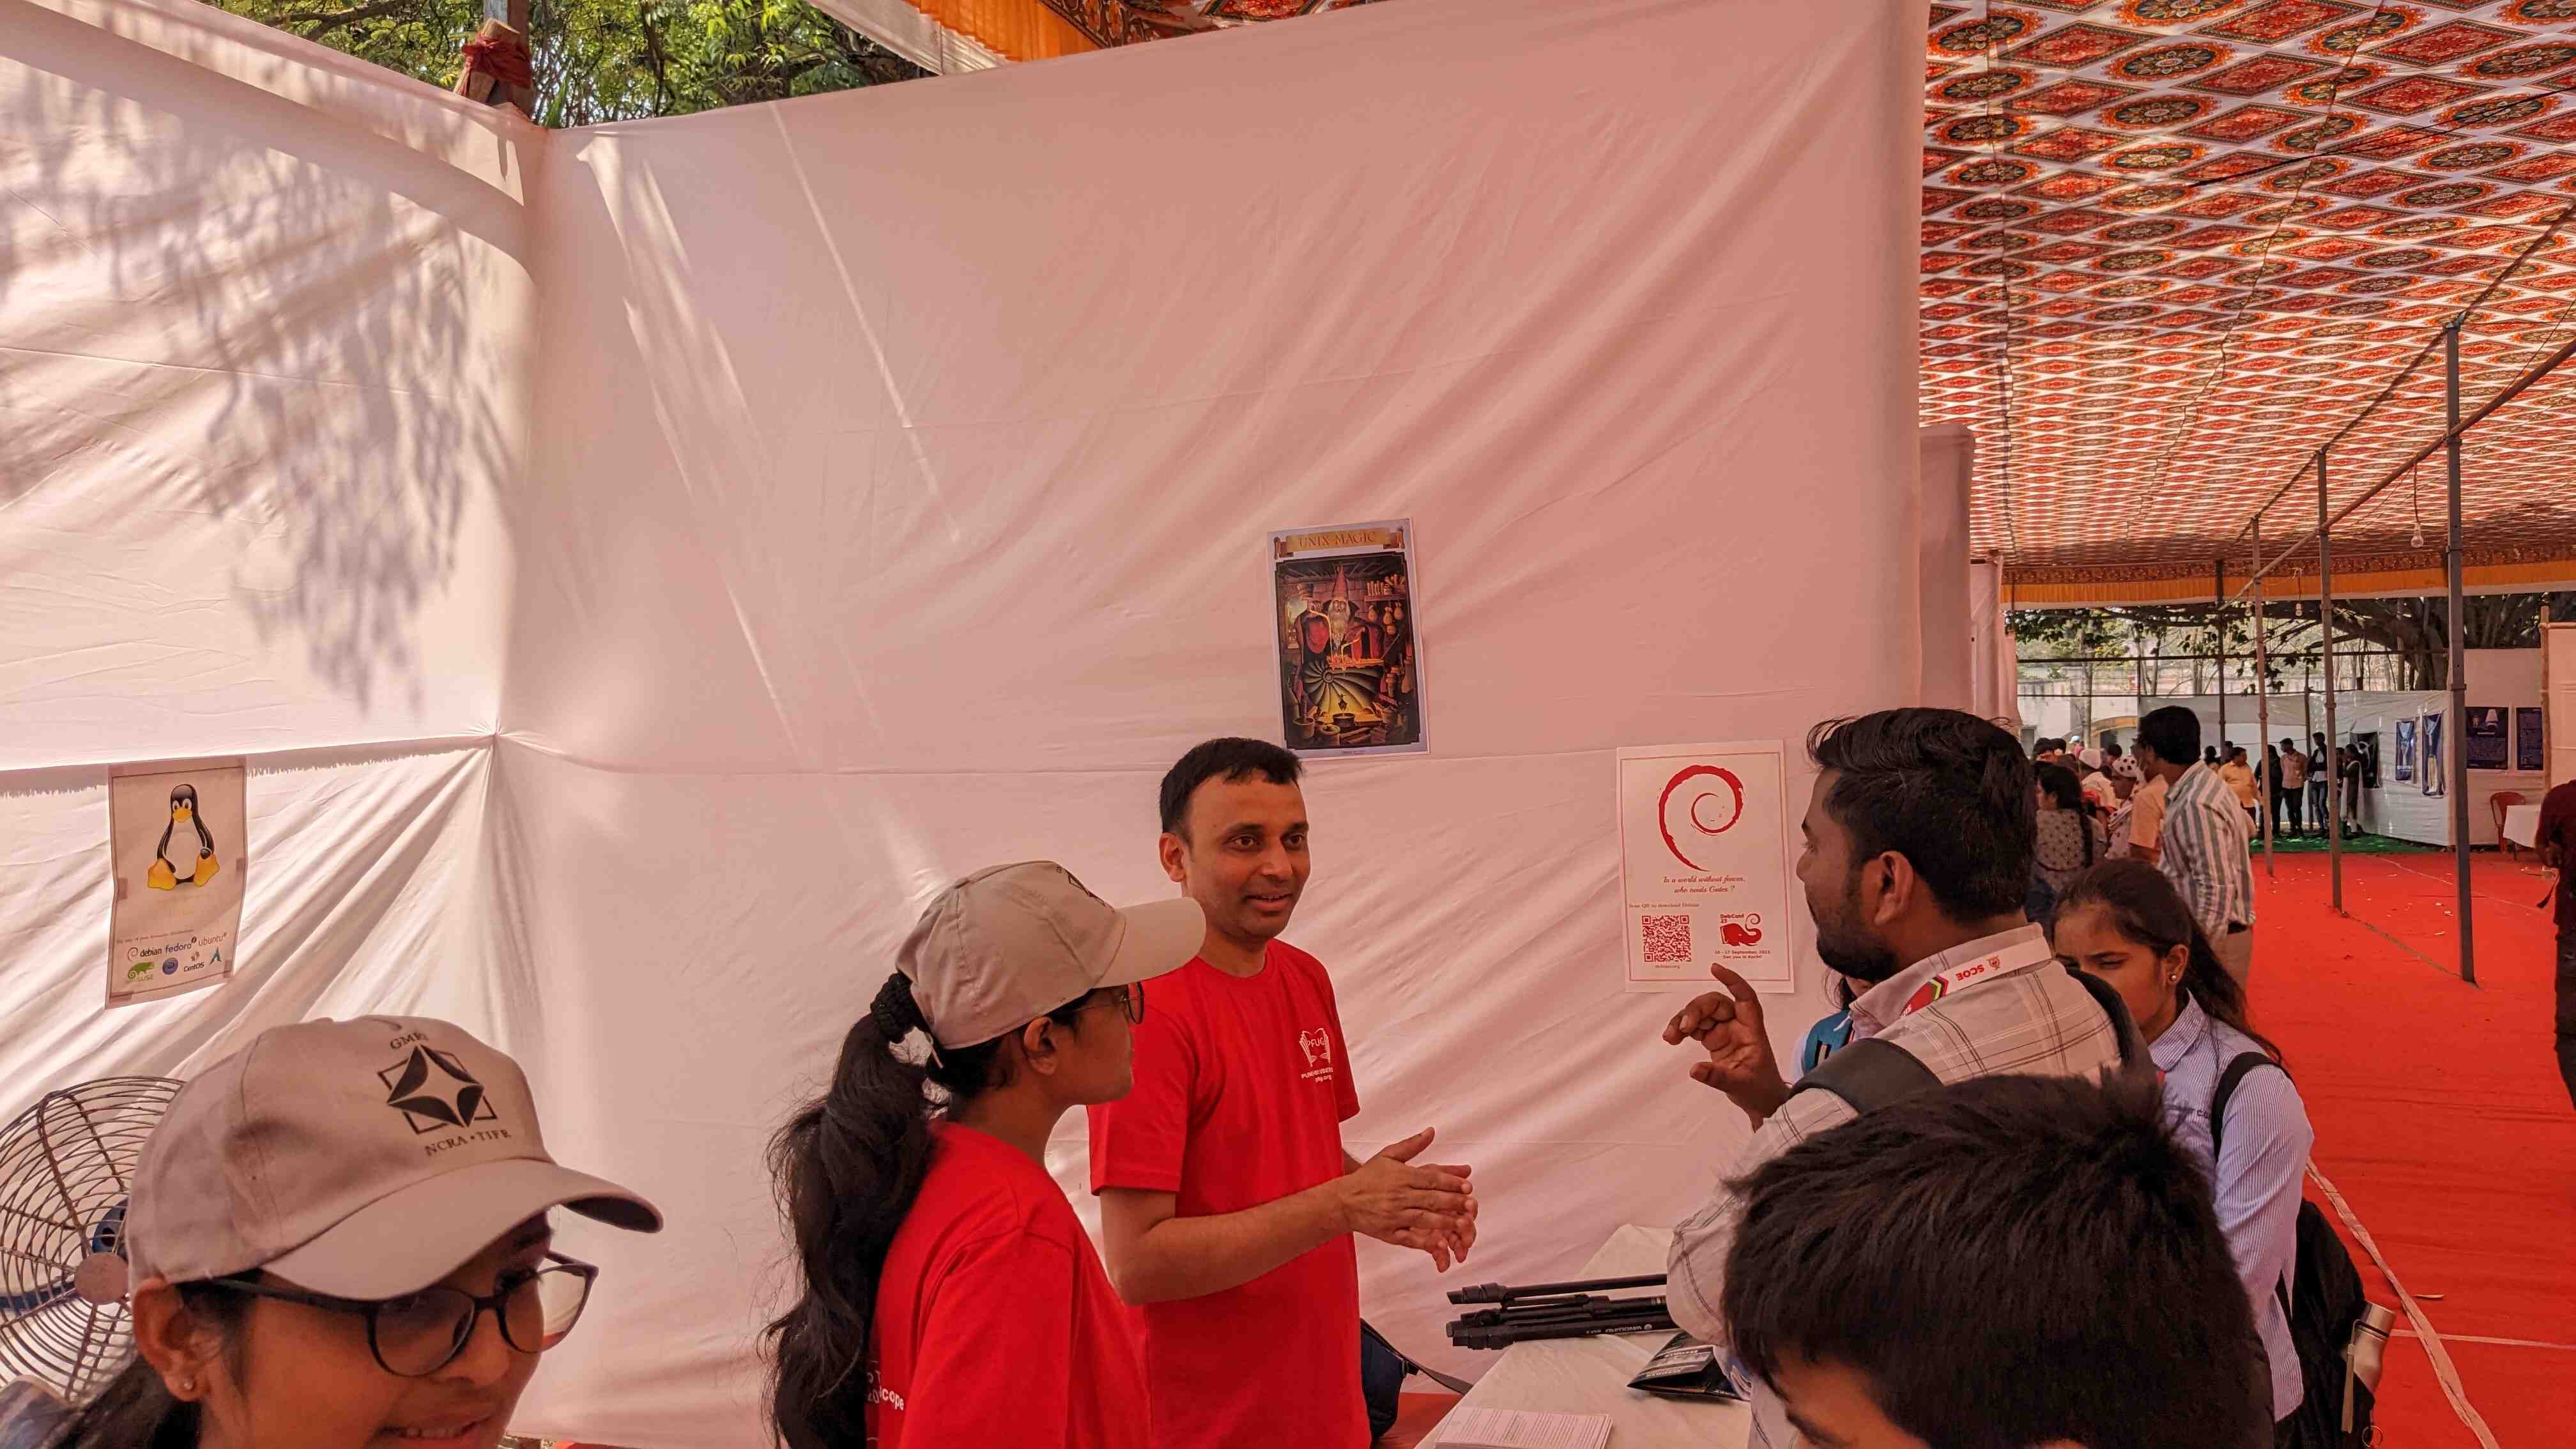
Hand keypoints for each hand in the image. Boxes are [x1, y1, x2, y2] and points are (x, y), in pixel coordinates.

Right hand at [1338, 1129, 1475, 1270]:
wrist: (1343, 1201)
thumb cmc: (1368, 1178)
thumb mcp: (1388, 1156)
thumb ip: (1412, 1145)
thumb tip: (1431, 1131)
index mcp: (1401, 1176)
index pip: (1430, 1178)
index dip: (1451, 1182)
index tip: (1467, 1185)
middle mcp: (1399, 1196)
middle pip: (1431, 1199)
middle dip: (1453, 1202)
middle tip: (1472, 1205)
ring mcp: (1394, 1216)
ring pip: (1424, 1219)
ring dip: (1445, 1222)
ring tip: (1464, 1224)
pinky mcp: (1390, 1233)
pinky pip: (1410, 1238)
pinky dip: (1425, 1241)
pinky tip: (1441, 1242)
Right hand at [1662, 964, 1788, 1125]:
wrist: (1761, 1103)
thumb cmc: (1760, 1090)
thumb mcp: (1742, 1085)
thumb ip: (1718, 1077)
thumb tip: (1694, 1070)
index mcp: (1752, 1029)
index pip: (1745, 998)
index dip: (1733, 981)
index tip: (1715, 969)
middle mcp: (1738, 1025)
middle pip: (1715, 1004)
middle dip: (1696, 1010)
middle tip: (1683, 1028)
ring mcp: (1724, 1031)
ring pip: (1701, 1014)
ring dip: (1684, 1020)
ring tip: (1670, 1037)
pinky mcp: (1713, 1041)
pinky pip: (1694, 1028)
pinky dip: (1681, 1030)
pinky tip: (1672, 1038)